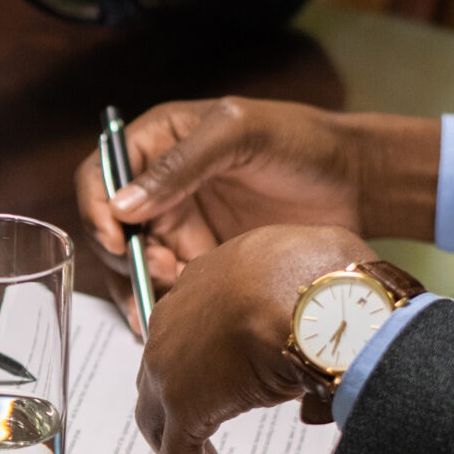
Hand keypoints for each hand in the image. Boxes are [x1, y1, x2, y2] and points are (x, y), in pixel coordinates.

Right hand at [75, 99, 439, 290]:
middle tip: (165, 270)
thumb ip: (180, 164)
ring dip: (141, 284)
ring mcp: (179, 224)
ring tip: (171, 299)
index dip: (97, 208)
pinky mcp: (200, 258)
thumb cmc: (301, 141)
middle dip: (127, 255)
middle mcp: (159, 185)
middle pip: (111, 227)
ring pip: (134, 263)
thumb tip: (122, 205)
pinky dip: (164, 303)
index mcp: (158, 142)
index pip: (101, 174)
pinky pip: (167, 285)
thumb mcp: (239, 135)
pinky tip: (176, 318)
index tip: (119, 239)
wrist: (356, 183)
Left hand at [135, 225, 374, 453]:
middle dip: (189, 410)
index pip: (201, 327)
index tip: (228, 385)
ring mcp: (176, 361)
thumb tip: (335, 350)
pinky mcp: (184, 406)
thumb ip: (321, 314)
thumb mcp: (327, 280)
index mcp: (217, 277)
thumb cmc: (334, 276)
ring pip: (170, 418)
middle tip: (210, 444)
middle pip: (172, 372)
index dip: (212, 361)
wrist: (321, 294)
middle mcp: (182, 315)